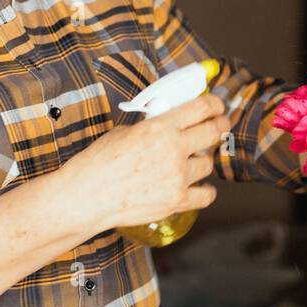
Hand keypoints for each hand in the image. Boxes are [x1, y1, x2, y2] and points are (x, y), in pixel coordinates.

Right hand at [59, 93, 231, 234]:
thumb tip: (172, 123)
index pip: (201, 108)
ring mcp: (177, 177)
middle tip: (219, 128)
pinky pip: (206, 194)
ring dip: (202, 161)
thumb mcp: (125, 132)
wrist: (86, 197)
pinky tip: (197, 186)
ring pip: (208, 164)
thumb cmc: (98, 163)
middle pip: (214, 132)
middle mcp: (173, 149)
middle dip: (220, 127)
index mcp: (160, 127)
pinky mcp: (177, 201)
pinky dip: (203, 190)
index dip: (215, 105)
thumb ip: (153, 127)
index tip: (218, 107)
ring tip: (190, 163)